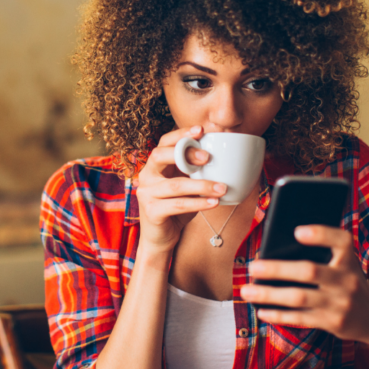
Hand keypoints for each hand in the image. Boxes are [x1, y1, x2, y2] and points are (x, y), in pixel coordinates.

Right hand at [135, 125, 226, 254]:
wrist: (160, 239)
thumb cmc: (175, 209)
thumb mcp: (185, 186)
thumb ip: (194, 172)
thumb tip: (223, 157)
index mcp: (154, 166)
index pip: (164, 143)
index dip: (180, 134)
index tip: (201, 130)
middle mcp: (146, 176)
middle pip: (160, 155)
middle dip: (185, 153)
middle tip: (208, 157)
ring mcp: (146, 194)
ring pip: (175, 185)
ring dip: (202, 185)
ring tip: (222, 187)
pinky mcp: (152, 212)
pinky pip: (178, 204)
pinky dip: (198, 203)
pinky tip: (214, 202)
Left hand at [240, 225, 368, 341]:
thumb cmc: (347, 280)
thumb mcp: (343, 263)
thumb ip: (320, 253)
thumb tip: (274, 250)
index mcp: (349, 259)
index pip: (341, 241)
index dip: (320, 234)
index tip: (297, 232)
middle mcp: (347, 280)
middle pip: (309, 271)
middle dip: (278, 269)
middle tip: (252, 267)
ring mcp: (339, 303)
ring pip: (299, 298)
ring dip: (269, 294)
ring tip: (246, 291)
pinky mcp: (332, 323)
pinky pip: (300, 318)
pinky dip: (278, 315)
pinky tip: (261, 310)